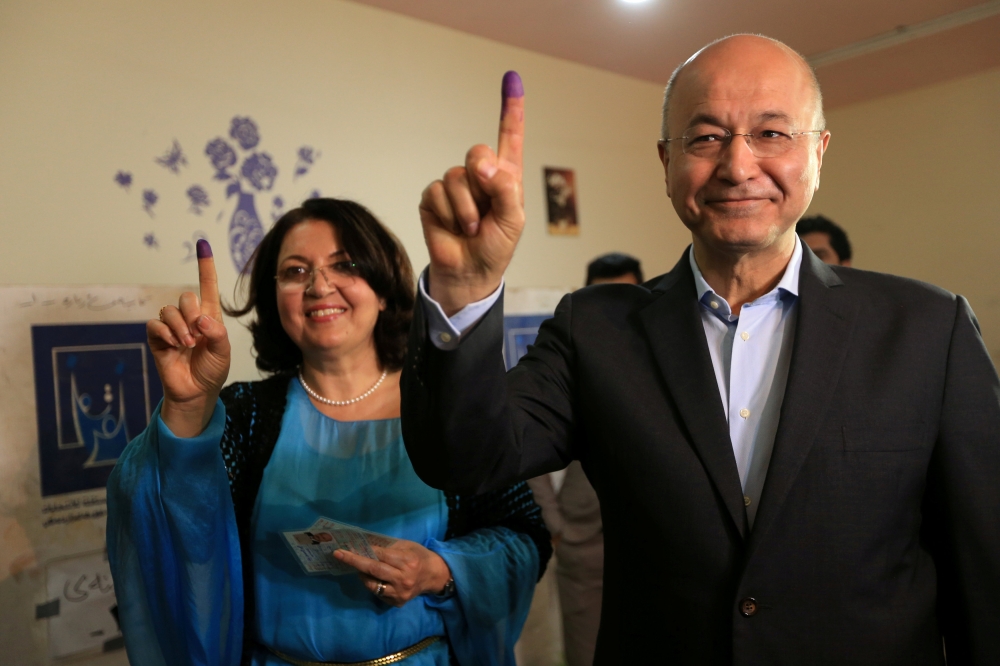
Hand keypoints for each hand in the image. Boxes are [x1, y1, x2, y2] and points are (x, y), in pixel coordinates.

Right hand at [147, 240, 230, 436]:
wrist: (196, 392)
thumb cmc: (211, 371)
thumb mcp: (223, 352)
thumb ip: (217, 333)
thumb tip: (201, 319)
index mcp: (209, 317)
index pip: (207, 286)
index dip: (205, 266)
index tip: (202, 244)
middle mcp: (190, 319)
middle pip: (186, 297)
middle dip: (192, 313)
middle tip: (198, 335)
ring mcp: (172, 328)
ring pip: (169, 310)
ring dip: (179, 326)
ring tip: (188, 344)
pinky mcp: (157, 339)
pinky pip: (155, 324)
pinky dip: (165, 332)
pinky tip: (173, 344)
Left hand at [334, 540, 452, 607]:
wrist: (435, 576)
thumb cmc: (420, 556)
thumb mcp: (407, 546)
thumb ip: (388, 547)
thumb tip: (365, 546)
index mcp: (408, 561)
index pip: (381, 555)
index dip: (364, 550)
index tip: (348, 547)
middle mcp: (404, 579)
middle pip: (374, 570)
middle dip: (354, 561)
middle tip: (338, 554)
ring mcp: (400, 593)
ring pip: (373, 585)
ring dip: (361, 575)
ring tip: (357, 567)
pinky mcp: (397, 602)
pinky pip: (378, 594)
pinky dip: (371, 584)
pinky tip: (369, 577)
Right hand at [419, 71, 524, 314]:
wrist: (469, 272)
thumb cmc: (495, 247)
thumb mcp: (513, 221)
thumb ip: (506, 190)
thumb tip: (485, 167)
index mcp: (505, 176)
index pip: (510, 137)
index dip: (510, 108)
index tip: (512, 78)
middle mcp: (480, 175)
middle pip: (477, 151)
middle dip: (482, 178)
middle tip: (486, 206)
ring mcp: (455, 185)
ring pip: (457, 177)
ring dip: (466, 208)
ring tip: (471, 227)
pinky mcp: (433, 198)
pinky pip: (438, 192)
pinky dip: (449, 214)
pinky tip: (454, 228)